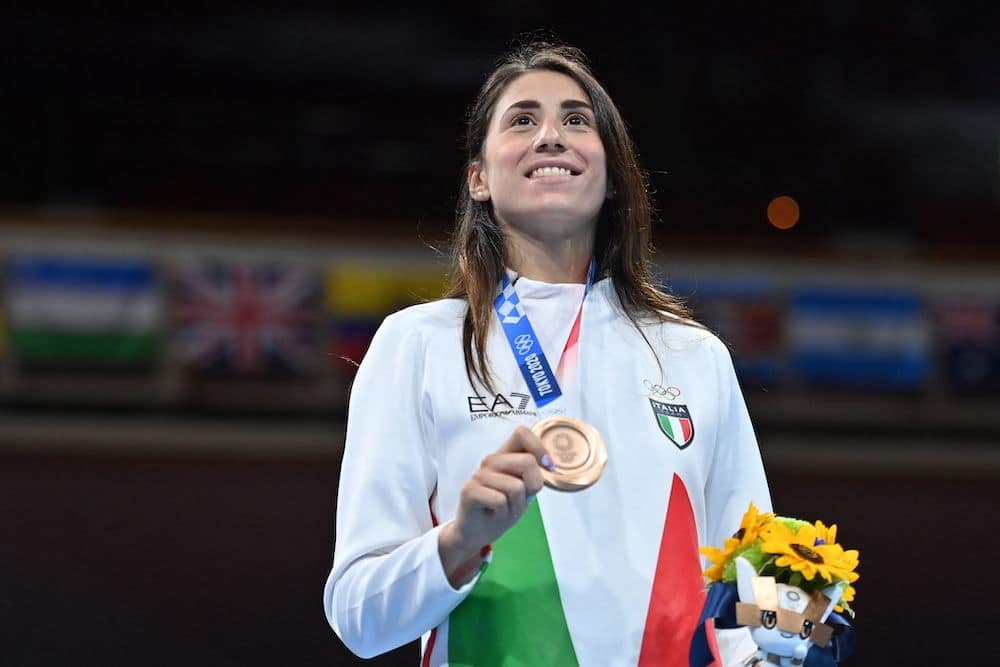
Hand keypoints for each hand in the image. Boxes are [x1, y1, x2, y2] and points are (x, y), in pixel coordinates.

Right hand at [438, 425, 553, 586]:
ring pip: (515, 486)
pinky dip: (503, 513)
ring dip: (516, 505)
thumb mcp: (524, 491)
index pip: (522, 433)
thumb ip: (533, 475)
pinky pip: (500, 500)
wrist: (477, 534)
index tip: (547, 467)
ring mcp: (478, 475)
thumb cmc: (501, 510)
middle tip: (519, 500)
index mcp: (505, 456)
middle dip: (532, 486)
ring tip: (504, 509)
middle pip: (526, 461)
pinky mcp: (469, 491)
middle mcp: (490, 461)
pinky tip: (493, 514)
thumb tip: (549, 464)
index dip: (539, 447)